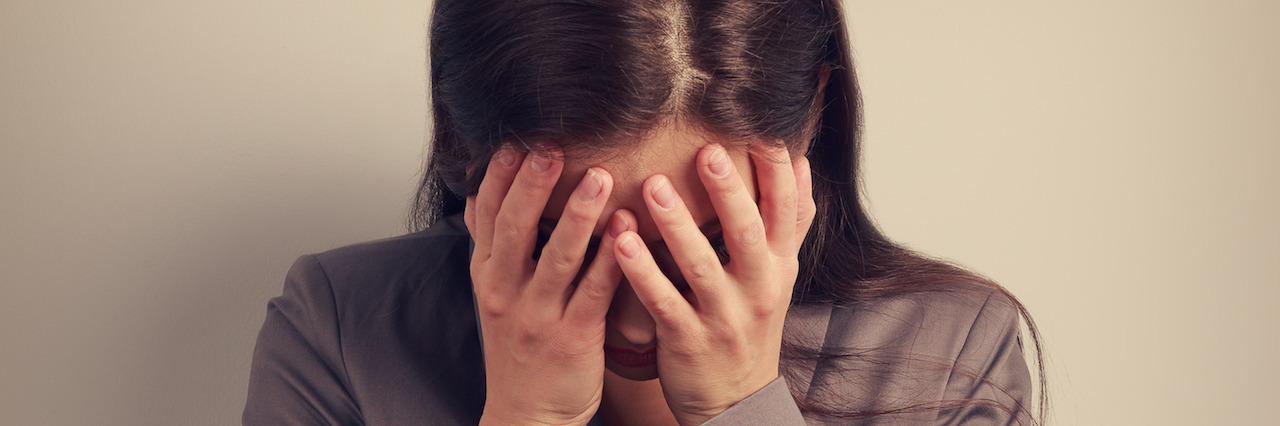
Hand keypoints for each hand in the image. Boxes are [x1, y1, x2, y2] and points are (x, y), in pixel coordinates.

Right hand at [465, 148, 633, 424]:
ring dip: (579, 215)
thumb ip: (491, 243)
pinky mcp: (572, 337)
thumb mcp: (493, 292)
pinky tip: (629, 231)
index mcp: (488, 273)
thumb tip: (475, 191)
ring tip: (601, 178)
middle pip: (515, 227)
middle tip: (552, 146)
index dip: (500, 176)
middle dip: (534, 184)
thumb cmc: (519, 348)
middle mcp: (505, 290)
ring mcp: (537, 314)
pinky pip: (594, 292)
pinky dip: (611, 260)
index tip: (515, 139)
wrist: (526, 415)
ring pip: (558, 257)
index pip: (487, 214)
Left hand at [611, 144, 815, 424]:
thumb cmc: (750, 325)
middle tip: (707, 150)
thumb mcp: (780, 274)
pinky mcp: (689, 340)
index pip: (787, 208)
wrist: (736, 401)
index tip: (759, 126)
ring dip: (676, 225)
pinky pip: (663, 301)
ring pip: (701, 265)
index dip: (776, 169)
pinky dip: (641, 271)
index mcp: (779, 264)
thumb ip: (789, 221)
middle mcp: (759, 287)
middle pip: (748, 232)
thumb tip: (801, 160)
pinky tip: (620, 241)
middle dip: (728, 191)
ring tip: (652, 187)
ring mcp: (724, 315)